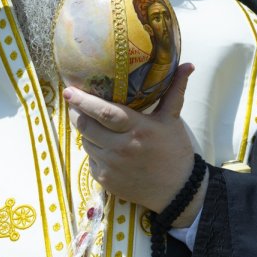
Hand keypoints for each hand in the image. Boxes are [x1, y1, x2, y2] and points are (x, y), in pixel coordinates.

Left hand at [65, 64, 204, 224]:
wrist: (177, 191)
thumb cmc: (175, 151)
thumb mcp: (173, 120)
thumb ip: (175, 91)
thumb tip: (187, 65)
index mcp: (138, 128)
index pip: (104, 112)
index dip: (83, 100)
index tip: (69, 91)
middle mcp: (121, 147)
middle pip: (87, 125)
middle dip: (76, 112)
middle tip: (73, 102)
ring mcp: (111, 166)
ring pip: (86, 141)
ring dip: (85, 131)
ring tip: (91, 122)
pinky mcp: (105, 180)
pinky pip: (90, 159)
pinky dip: (93, 149)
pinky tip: (102, 145)